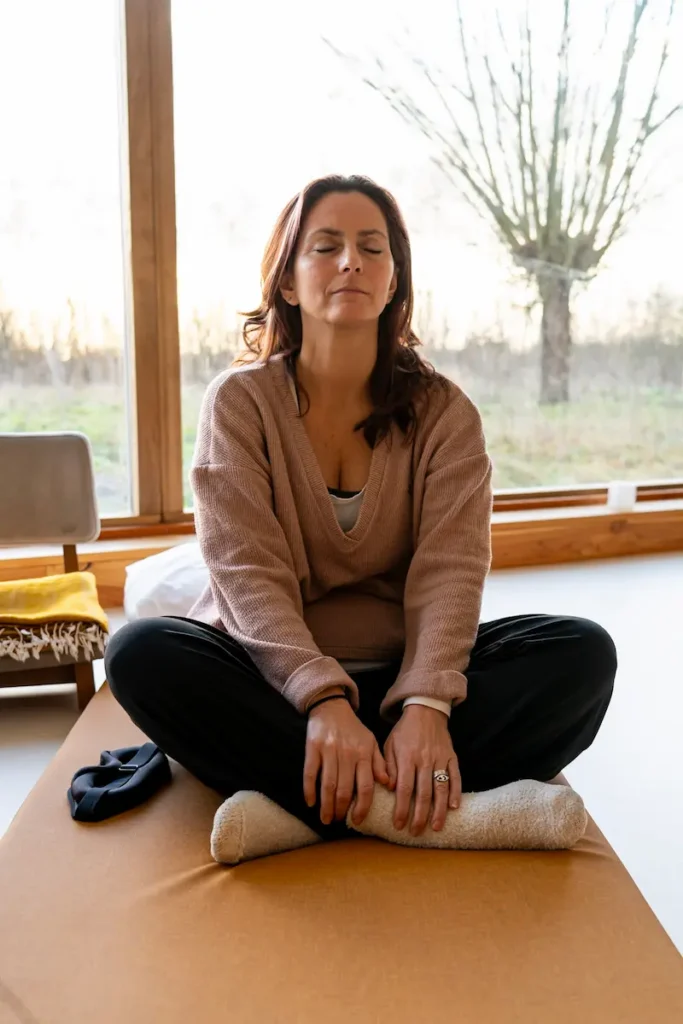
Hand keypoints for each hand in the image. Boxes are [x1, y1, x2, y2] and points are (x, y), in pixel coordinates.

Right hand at [303, 698, 388, 825]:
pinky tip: (311, 802)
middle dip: (341, 810)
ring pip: (328, 785)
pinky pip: (310, 773)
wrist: (332, 707)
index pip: (366, 787)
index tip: (358, 820)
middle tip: (339, 820)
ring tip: (326, 818)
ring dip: (326, 805)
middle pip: (345, 789)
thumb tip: (388, 784)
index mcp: (364, 754)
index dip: (362, 807)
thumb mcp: (371, 743)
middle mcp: (347, 754)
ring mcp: (329, 751)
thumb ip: (379, 763)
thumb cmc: (353, 729)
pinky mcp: (312, 748)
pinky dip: (309, 790)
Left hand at [384, 705, 461, 835]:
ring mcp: (440, 758)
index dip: (402, 809)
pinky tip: (454, 807)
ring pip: (441, 788)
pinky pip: (456, 777)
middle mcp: (425, 759)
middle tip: (415, 832)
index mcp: (407, 757)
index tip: (399, 825)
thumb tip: (390, 788)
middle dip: (420, 816)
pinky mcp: (452, 757)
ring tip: (436, 827)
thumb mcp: (389, 744)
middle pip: (423, 793)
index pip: (405, 788)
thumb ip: (388, 766)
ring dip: (439, 810)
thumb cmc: (404, 731)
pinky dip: (456, 792)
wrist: (425, 711)